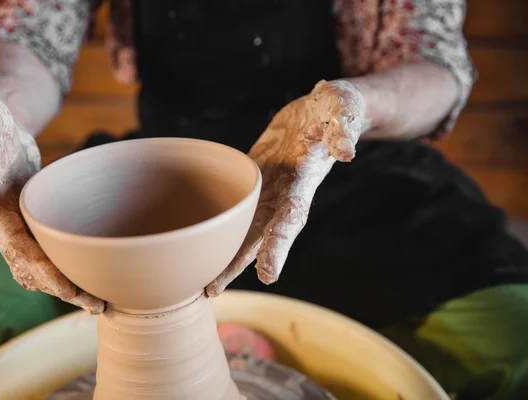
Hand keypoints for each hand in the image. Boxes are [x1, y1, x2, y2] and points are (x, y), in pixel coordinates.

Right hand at [0, 89, 103, 313]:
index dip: (44, 273)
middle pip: (31, 267)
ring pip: (39, 264)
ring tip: (98, 299)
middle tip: (96, 305)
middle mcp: (0, 220)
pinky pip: (46, 248)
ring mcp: (16, 221)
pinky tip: (88, 272)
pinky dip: (66, 264)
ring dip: (66, 283)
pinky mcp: (30, 216)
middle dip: (62, 289)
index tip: (71, 292)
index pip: (18, 248)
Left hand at [207, 80, 366, 295]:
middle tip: (213, 291)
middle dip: (238, 263)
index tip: (268, 275)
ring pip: (243, 227)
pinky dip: (218, 223)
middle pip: (260, 235)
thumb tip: (345, 152)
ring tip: (201, 282)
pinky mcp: (252, 178)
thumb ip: (342, 130)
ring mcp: (267, 189)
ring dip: (224, 253)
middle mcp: (284, 194)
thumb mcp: (342, 110)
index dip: (280, 246)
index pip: (291, 219)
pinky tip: (198, 241)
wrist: (320, 110)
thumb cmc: (336, 109)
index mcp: (304, 182)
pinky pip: (232, 204)